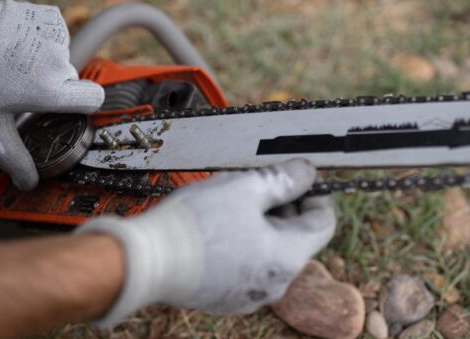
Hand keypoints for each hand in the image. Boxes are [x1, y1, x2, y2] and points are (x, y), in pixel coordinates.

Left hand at [0, 0, 103, 189]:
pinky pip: (55, 34)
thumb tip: (28, 182)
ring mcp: (58, 37)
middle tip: (19, 82)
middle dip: (50, 83)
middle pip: (70, 80)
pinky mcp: (53, 17)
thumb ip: (12, 155)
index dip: (83, 105)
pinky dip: (40, 38)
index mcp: (51, 90)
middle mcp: (60, 64)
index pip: (94, 100)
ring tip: (14, 59)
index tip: (68, 106)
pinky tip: (17, 41)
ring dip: (42, 60)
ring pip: (60, 57)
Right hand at [77, 159, 336, 327]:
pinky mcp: (225, 297)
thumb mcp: (245, 188)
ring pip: (269, 252)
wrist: (146, 262)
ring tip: (234, 200)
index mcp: (288, 257)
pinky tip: (218, 225)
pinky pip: (246, 266)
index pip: (323, 223)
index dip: (317, 195)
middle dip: (284, 207)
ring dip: (262, 224)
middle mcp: (275, 283)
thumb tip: (306, 172)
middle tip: (261, 182)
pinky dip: (243, 244)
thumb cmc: (197, 224)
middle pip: (295, 238)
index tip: (300, 177)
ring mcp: (250, 295)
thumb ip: (282, 179)